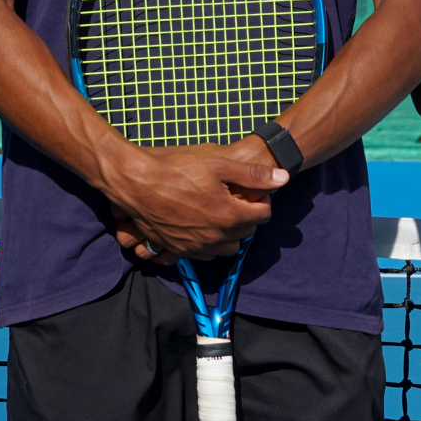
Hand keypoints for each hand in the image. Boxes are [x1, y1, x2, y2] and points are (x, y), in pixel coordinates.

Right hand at [106, 144, 285, 261]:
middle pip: (245, 234)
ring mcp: (194, 246)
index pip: (262, 216)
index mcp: (229, 216)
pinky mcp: (176, 249)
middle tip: (238, 200)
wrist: (137, 183)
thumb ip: (253, 175)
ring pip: (225, 249)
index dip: (263, 201)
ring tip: (220, 214)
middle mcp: (214, 237)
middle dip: (247, 218)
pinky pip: (201, 255)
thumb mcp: (218, 164)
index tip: (255, 191)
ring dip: (229, 234)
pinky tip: (201, 227)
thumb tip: (284, 178)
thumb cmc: (177, 169)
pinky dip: (207, 244)